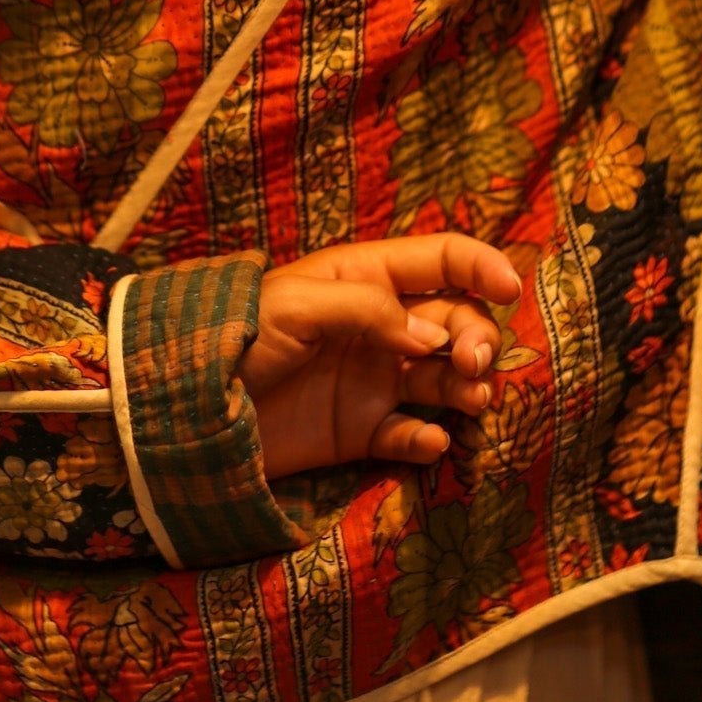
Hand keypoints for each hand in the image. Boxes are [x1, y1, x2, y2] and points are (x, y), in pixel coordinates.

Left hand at [237, 234, 522, 481]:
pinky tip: (430, 441)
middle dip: (477, 336)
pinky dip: (430, 438)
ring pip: (444, 378)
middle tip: (471, 363)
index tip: (512, 287)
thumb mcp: (297, 306)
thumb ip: (370, 311)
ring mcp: (373, 379)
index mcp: (365, 278)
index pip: (440, 260)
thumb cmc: (238, 336)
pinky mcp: (360, 430)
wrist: (190, 406)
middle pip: (456, 321)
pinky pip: (412, 433)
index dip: (481, 266)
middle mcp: (380, 326)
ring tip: (471, 397)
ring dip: (467, 385)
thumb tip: (435, 337)